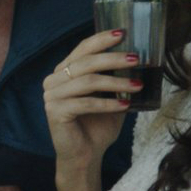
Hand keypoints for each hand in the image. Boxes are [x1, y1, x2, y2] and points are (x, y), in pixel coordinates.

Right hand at [43, 30, 140, 175]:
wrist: (85, 156)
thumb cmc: (97, 126)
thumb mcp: (110, 97)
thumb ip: (116, 79)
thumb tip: (139, 59)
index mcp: (64, 72)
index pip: (82, 49)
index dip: (101, 40)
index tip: (122, 33)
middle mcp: (54, 80)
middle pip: (85, 62)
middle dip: (113, 58)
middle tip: (136, 58)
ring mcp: (52, 96)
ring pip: (88, 81)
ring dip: (116, 83)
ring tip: (137, 85)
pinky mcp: (55, 112)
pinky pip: (86, 103)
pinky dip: (108, 104)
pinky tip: (125, 105)